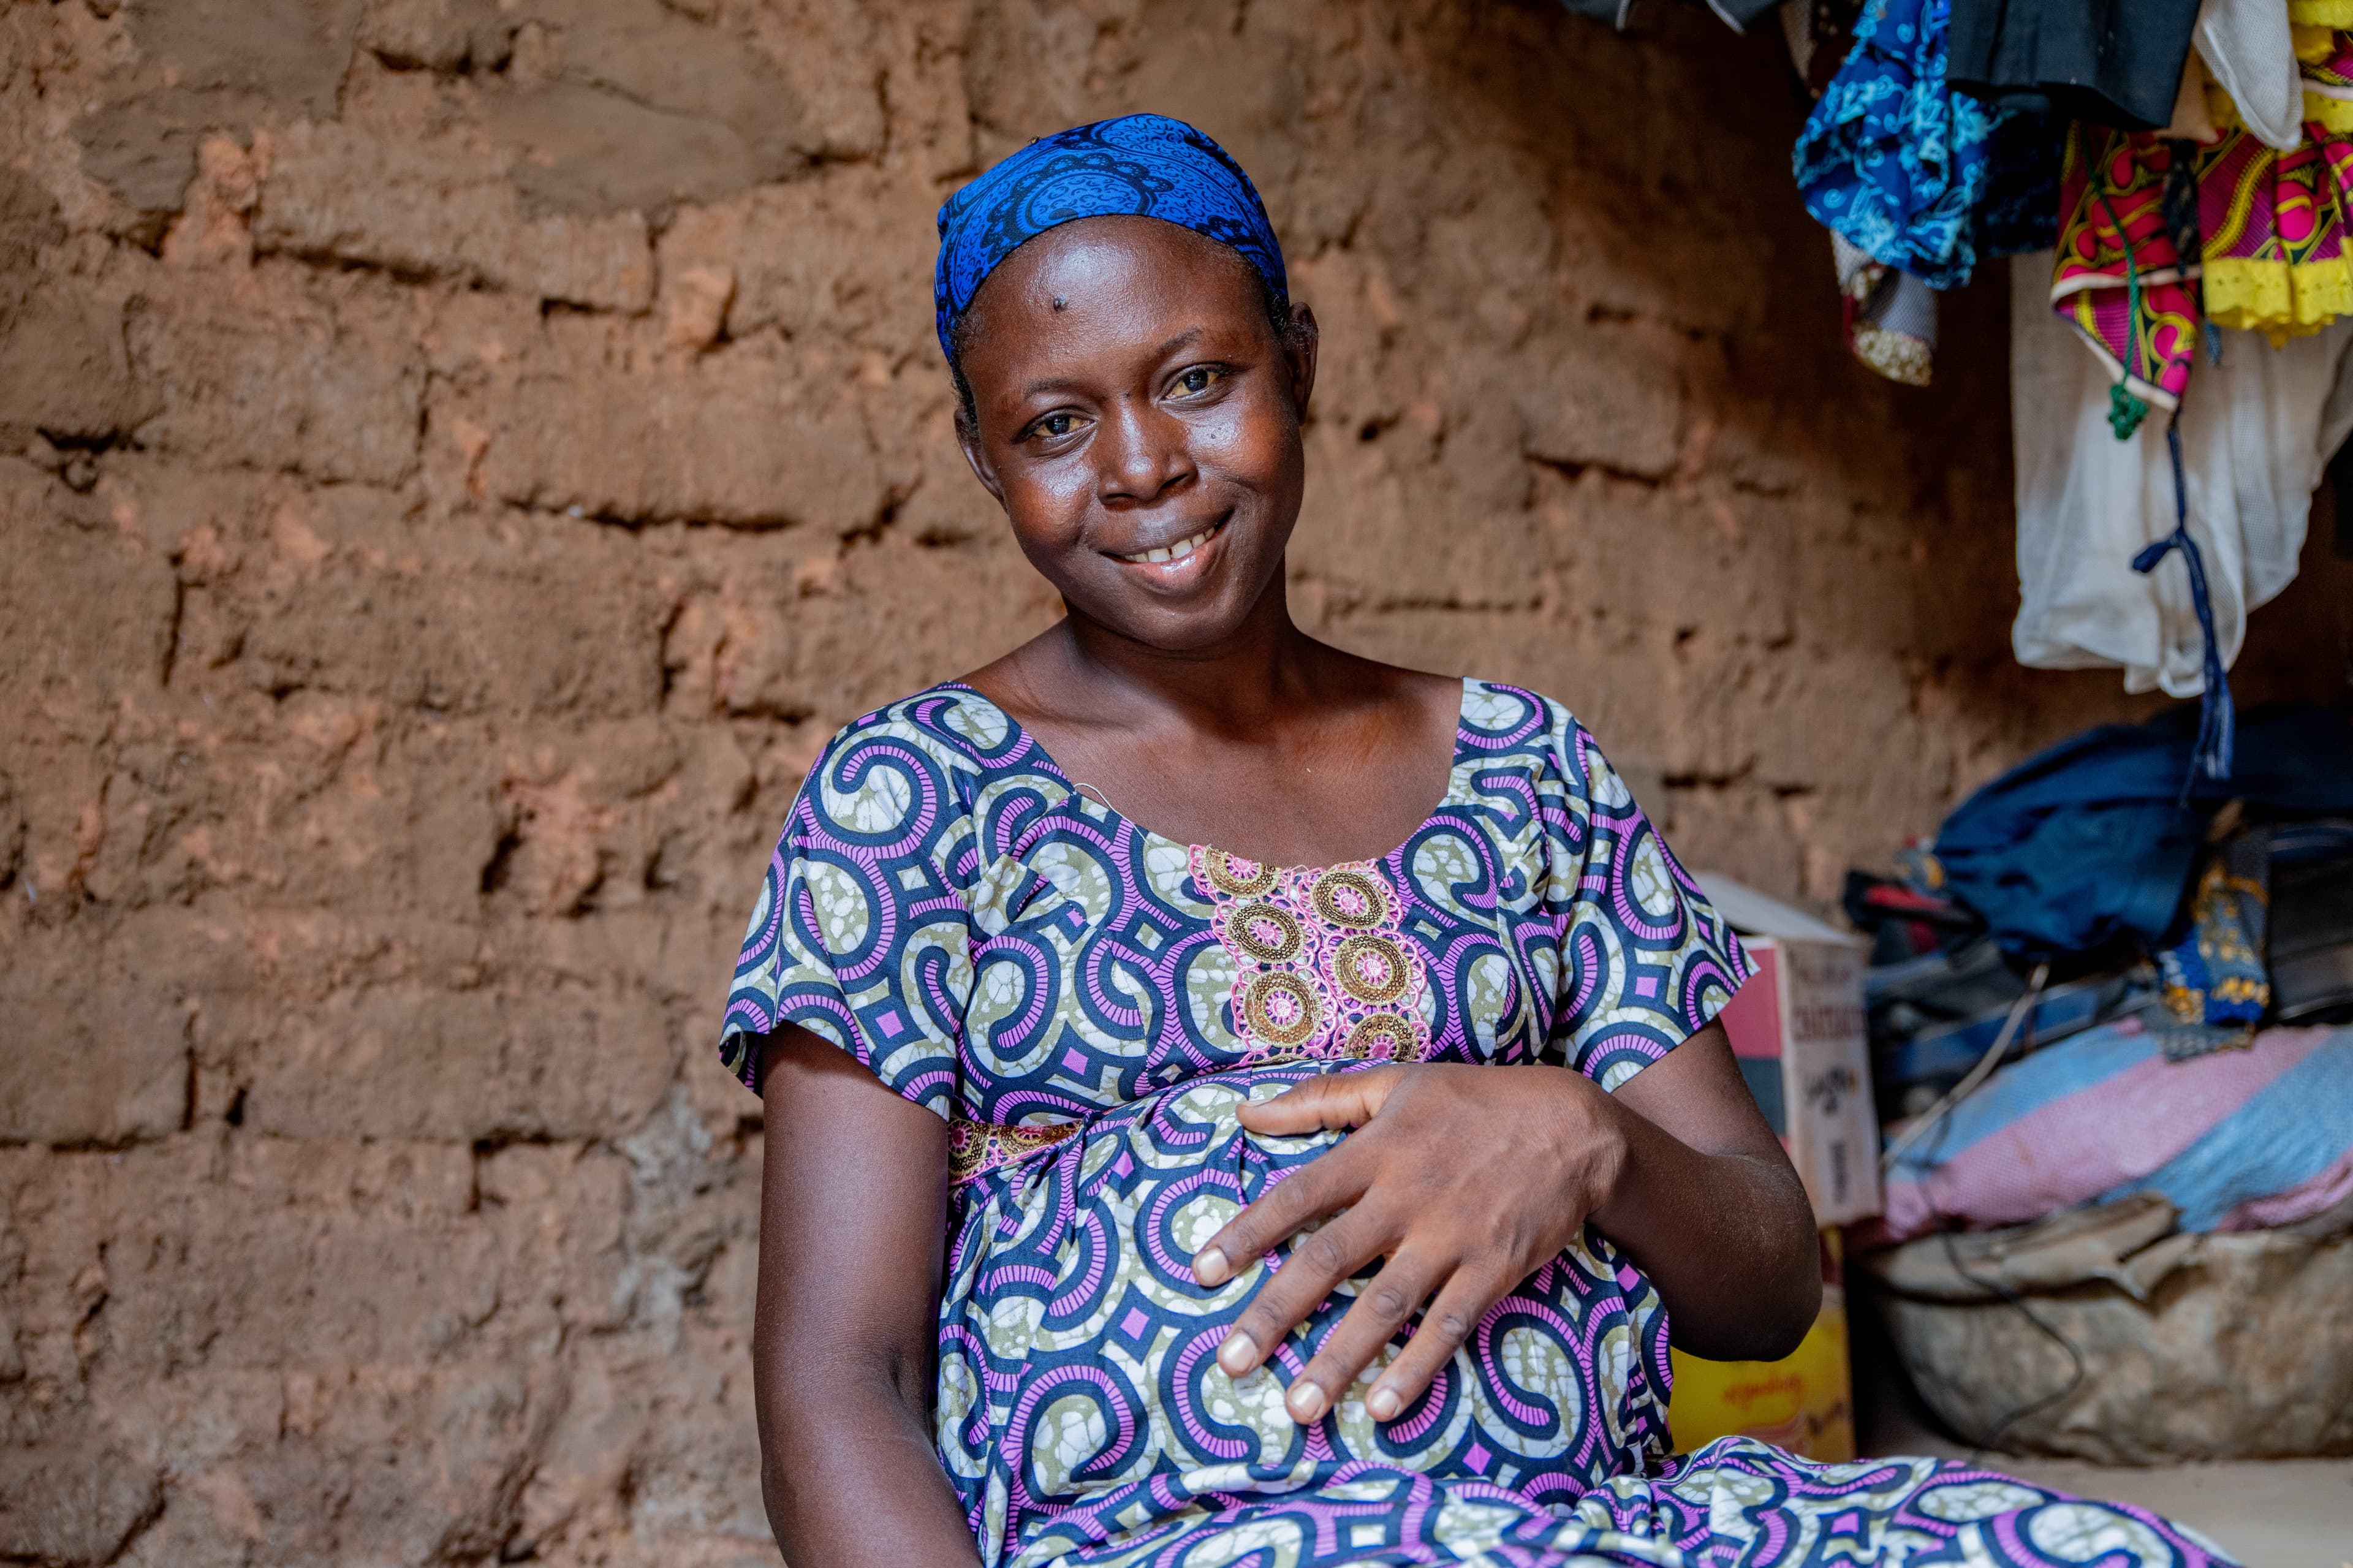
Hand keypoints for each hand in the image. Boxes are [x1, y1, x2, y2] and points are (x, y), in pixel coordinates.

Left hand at [1190, 1062, 1630, 1425]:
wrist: (1575, 1127)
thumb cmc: (1476, 1102)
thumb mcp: (1397, 1084)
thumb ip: (1319, 1100)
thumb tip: (1244, 1114)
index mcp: (1377, 1150)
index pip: (1298, 1195)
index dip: (1247, 1233)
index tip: (1201, 1272)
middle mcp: (1408, 1196)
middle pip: (1328, 1260)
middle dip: (1275, 1313)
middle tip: (1231, 1362)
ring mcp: (1452, 1237)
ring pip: (1385, 1305)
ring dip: (1339, 1358)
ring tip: (1299, 1406)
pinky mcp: (1494, 1269)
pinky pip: (1449, 1327)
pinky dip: (1417, 1368)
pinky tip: (1382, 1407)